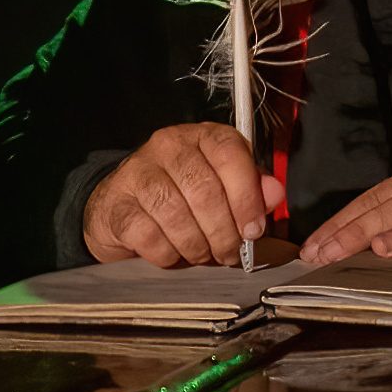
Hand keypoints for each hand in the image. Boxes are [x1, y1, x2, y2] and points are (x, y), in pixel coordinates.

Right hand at [83, 123, 284, 267]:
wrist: (122, 206)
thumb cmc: (182, 197)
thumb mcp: (224, 188)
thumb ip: (252, 189)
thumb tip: (274, 193)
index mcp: (203, 137)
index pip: (230, 154)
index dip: (247, 197)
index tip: (253, 229)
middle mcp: (169, 145)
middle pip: (205, 190)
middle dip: (224, 232)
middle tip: (229, 253)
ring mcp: (138, 172)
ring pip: (177, 214)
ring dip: (197, 246)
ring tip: (203, 254)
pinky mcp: (117, 203)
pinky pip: (150, 236)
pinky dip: (168, 254)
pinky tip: (172, 254)